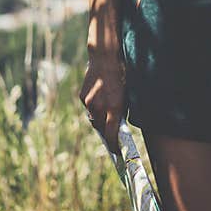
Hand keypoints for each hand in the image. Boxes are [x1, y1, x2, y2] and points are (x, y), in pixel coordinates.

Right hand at [80, 36, 127, 154]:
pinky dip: (94, 107)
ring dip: (100, 118)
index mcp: (114, 108)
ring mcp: (89, 102)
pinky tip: (101, 97)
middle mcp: (100, 107)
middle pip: (101, 128)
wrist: (105, 58)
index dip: (113, 146)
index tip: (116, 152)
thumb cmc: (122, 74)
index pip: (111, 135)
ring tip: (107, 111)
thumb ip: (123, 111)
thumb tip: (120, 123)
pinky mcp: (82, 97)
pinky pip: (89, 107)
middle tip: (112, 134)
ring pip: (94, 118)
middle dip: (106, 132)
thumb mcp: (128, 94)